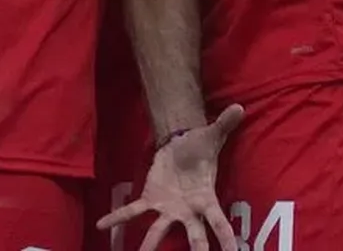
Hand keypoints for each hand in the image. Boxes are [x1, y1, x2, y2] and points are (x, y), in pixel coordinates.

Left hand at [96, 105, 245, 250]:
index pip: (219, 224)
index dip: (226, 240)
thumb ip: (225, 124)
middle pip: (194, 236)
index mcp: (207, 199)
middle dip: (196, 250)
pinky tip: (102, 226)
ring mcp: (168, 209)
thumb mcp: (212, 135)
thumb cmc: (201, 147)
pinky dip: (117, 217)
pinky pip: (133, 211)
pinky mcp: (151, 199)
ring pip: (158, 231)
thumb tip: (239, 107)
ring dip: (148, 246)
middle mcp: (189, 211)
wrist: (182, 146)